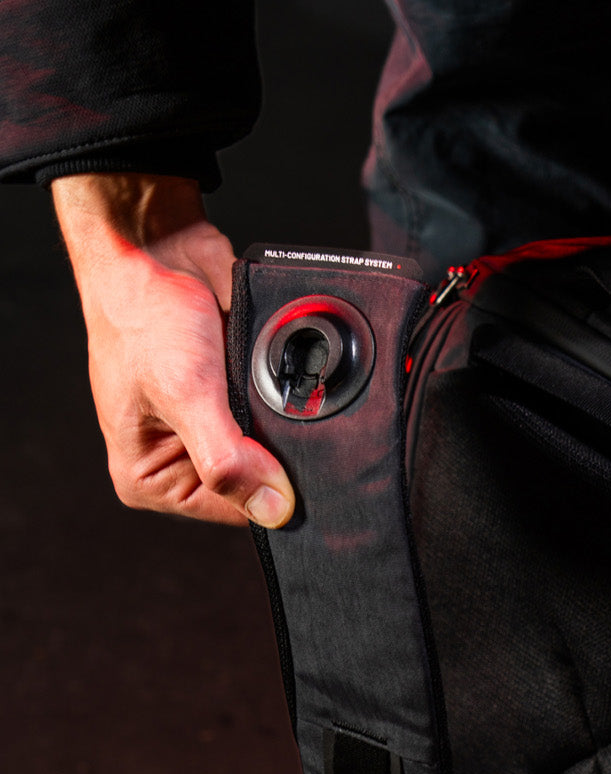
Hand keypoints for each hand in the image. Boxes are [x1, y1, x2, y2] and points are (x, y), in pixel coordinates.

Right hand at [52, 173, 293, 527]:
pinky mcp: (236, 402)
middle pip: (256, 485)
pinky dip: (289, 400)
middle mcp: (179, 463)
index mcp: (150, 479)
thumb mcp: (185, 394)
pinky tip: (285, 381)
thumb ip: (226, 459)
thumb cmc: (145, 315)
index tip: (291, 466)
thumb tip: (273, 509)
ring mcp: (211, 432)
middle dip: (277, 457)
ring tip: (273, 391)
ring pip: (273, 453)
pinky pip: (279, 418)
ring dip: (285, 427)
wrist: (160, 248)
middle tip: (277, 416)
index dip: (268, 493)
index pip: (232, 513)